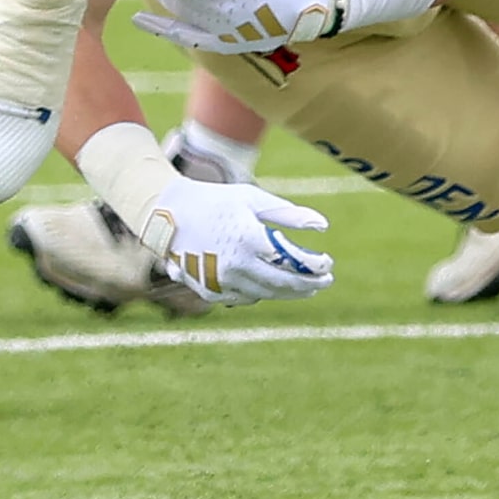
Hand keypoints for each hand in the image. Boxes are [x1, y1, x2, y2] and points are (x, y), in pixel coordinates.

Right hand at [132, 172, 334, 305]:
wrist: (170, 215)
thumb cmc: (217, 201)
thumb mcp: (254, 199)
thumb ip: (289, 214)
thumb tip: (322, 226)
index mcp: (249, 239)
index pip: (293, 262)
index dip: (314, 266)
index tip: (328, 264)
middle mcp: (236, 265)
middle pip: (282, 285)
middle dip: (307, 285)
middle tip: (324, 281)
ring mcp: (221, 282)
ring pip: (264, 295)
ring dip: (287, 292)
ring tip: (304, 286)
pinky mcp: (209, 292)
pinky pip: (244, 298)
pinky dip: (261, 293)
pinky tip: (271, 285)